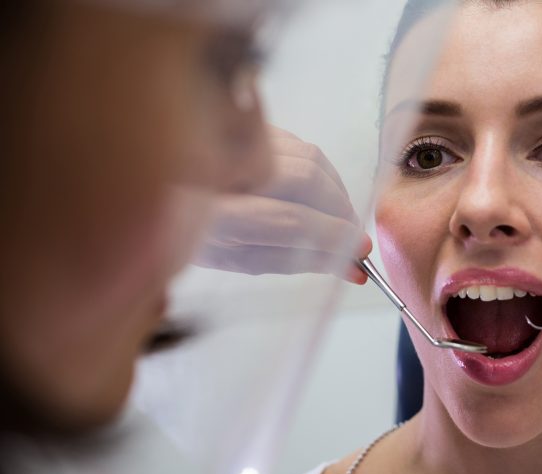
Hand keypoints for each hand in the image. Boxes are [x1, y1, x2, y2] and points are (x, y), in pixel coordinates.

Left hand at [195, 126, 370, 282]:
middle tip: (351, 232)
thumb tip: (351, 267)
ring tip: (338, 214)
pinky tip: (319, 190)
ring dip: (335, 188)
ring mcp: (235, 139)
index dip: (332, 236)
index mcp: (218, 217)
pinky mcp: (247, 123)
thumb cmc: (204, 236)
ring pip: (308, 156)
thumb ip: (298, 261)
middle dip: (340, 207)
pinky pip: (300, 144)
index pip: (291, 222)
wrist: (167, 195)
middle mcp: (225, 169)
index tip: (360, 251)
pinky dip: (320, 169)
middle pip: (305, 179)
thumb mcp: (244, 259)